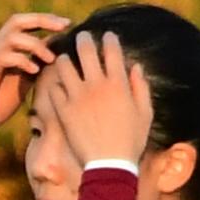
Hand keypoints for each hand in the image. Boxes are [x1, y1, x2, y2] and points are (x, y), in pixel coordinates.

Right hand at [0, 12, 69, 144]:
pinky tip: (34, 71)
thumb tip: (58, 46)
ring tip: (51, 58)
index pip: (24, 22)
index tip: (69, 23)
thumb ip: (38, 62)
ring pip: (11, 37)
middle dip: (42, 20)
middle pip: (17, 21)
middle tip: (64, 26)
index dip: (46, 19)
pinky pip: (3, 57)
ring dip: (35, 44)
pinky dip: (22, 60)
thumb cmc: (0, 103)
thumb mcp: (25, 79)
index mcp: (3, 47)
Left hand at [35, 30, 154, 180]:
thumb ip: (140, 87)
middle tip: (81, 37)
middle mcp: (97, 85)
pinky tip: (57, 83)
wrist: (109, 164)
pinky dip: (55, 83)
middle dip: (83, 38)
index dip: (109, 38)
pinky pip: (54, 87)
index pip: (112, 50)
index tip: (107, 36)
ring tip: (65, 60)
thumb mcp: (145, 113)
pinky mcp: (63, 110)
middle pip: (86, 49)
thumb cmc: (131, 140)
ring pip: (64, 64)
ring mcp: (77, 97)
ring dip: (65, 59)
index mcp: (118, 83)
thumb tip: (135, 66)